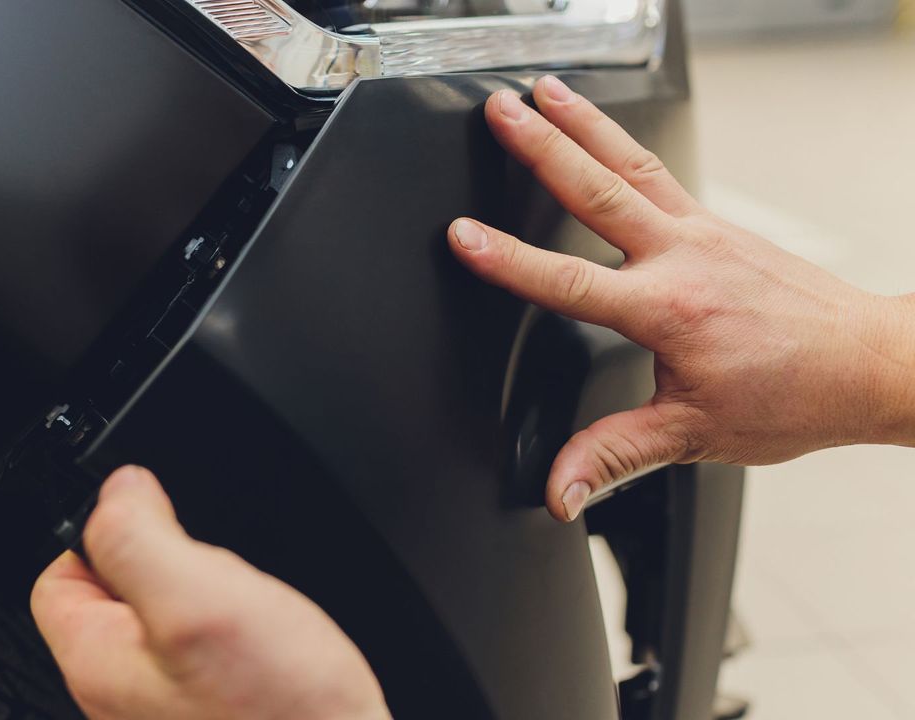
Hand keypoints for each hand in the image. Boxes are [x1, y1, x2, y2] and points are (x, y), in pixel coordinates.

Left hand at [31, 465, 390, 719]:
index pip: (59, 572)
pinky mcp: (210, 710)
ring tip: (246, 613)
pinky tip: (264, 642)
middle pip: (117, 593)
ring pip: (168, 619)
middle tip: (216, 579)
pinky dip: (235, 633)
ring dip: (210, 598)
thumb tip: (117, 487)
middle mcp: (121, 692)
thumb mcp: (200, 596)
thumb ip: (140, 535)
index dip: (105, 531)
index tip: (155, 524)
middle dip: (171, 563)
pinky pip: (205, 653)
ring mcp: (166, 706)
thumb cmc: (281, 713)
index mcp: (97, 659)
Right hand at [448, 75, 914, 522]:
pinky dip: (622, 143)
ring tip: (543, 90)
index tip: (463, 234)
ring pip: (630, 164)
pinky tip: (601, 131)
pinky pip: (659, 171)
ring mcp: (704, 231)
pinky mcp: (718, 225)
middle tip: (499, 111)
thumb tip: (561, 492)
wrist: (869, 362)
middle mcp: (685, 257)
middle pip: (597, 190)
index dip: (508, 260)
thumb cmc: (794, 396)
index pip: (568, 281)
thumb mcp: (694, 436)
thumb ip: (615, 457)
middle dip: (540, 146)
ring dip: (582, 123)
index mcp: (669, 310)